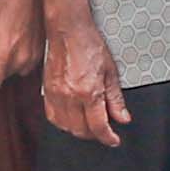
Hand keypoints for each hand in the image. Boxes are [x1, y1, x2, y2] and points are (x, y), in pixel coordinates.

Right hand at [40, 16, 127, 147]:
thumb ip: (115, 99)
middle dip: (95, 135)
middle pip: (81, 130)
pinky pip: (52, 117)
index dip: (108, 138)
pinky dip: (63, 123)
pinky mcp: (46, 91)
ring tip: (89, 126)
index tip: (114, 140)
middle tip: (104, 131)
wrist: (68, 30)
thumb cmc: (90, 45)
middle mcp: (70, 97)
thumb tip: (122, 118)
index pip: (98, 126)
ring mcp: (56, 95)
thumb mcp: (110, 71)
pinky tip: (71, 119)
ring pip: (65, 127)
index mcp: (88, 92)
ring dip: (79, 131)